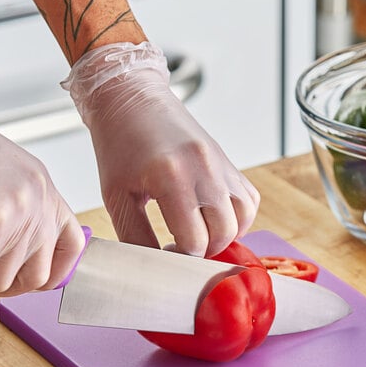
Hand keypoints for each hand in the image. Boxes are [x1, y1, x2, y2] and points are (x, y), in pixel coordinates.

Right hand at [0, 89, 84, 295]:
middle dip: (9, 286)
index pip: (73, 246)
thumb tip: (24, 251)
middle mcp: (41, 207)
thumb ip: (26, 211)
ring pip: (2, 278)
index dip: (56, 272)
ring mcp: (20, 218)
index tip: (35, 280)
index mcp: (48, 195)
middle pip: (38, 275)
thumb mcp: (12, 181)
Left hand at [63, 42, 259, 257]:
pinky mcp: (229, 162)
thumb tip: (154, 267)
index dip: (180, 257)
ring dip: (224, 236)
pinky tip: (214, 218)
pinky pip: (249, 200)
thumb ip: (135, 237)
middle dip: (202, 251)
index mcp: (172, 177)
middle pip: (222, 235)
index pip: (193, 241)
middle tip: (180, 246)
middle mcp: (204, 169)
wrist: (131, 99)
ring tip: (199, 234)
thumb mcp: (116, 196)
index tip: (166, 252)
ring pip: (242, 220)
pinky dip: (237, 218)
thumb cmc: (118, 145)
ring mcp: (221, 164)